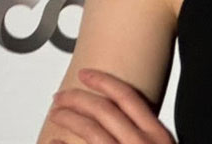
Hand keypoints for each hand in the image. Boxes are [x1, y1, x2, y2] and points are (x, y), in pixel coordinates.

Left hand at [49, 68, 175, 143]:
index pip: (127, 97)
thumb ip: (154, 136)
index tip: (85, 73)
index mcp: (158, 135)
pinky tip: (53, 143)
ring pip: (91, 131)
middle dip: (77, 99)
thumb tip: (138, 124)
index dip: (103, 81)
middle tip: (60, 95)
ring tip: (55, 114)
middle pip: (104, 111)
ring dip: (68, 119)